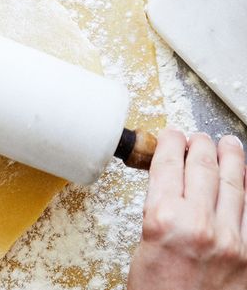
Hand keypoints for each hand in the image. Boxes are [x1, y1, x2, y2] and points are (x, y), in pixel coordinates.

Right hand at [128, 129, 246, 289]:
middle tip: (197, 137)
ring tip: (227, 144)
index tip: (172, 134)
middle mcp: (200, 223)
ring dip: (230, 157)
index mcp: (164, 220)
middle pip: (203, 167)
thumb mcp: (144, 247)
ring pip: (235, 182)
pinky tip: (245, 178)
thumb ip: (161, 214)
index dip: (171, 142)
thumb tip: (174, 190)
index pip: (170, 165)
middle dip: (200, 145)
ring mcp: (232, 238)